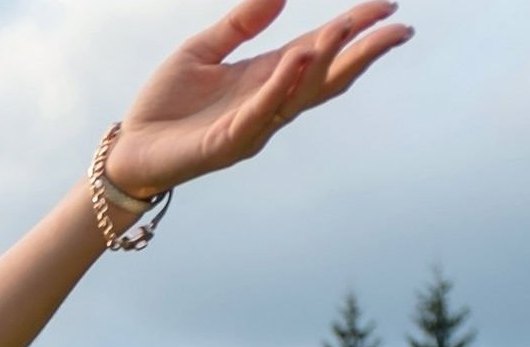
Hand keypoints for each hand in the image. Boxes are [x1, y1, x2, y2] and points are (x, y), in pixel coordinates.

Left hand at [103, 0, 411, 199]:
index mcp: (266, 77)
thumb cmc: (165, 104)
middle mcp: (268, 102)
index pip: (320, 49)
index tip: (387, 7)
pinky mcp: (227, 143)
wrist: (130, 148)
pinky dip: (279, 88)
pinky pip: (259, 113)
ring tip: (346, 29)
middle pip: (328, 76)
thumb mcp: (203, 50)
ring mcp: (252, 125)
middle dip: (364, 52)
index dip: (353, 29)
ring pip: (300, 94)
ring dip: (325, 61)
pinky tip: (296, 62)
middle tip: (400, 29)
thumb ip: (240, 23)